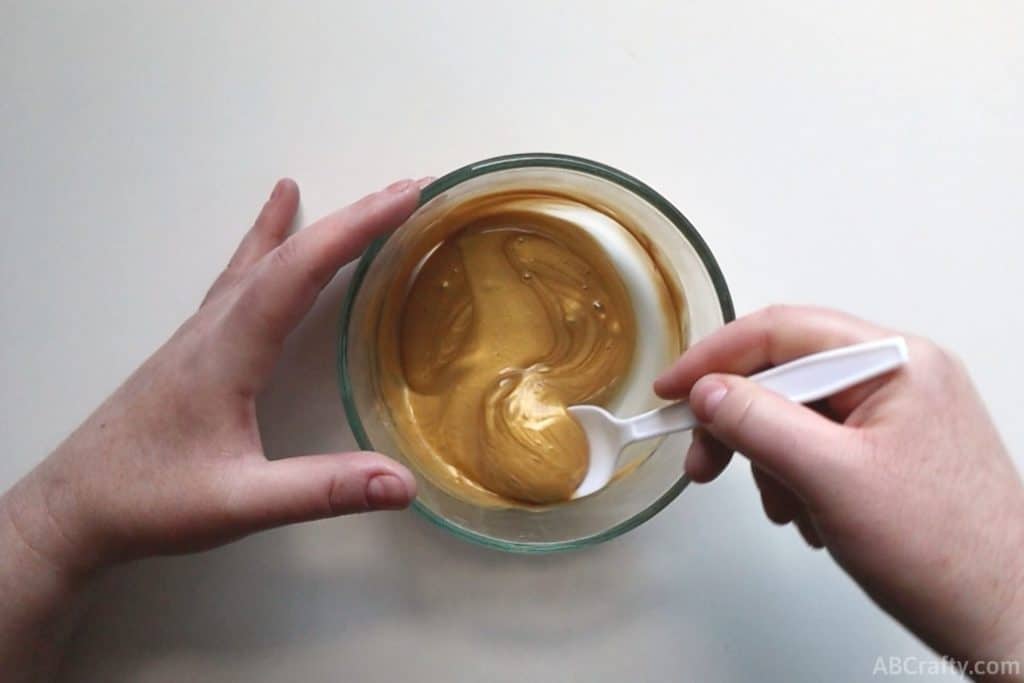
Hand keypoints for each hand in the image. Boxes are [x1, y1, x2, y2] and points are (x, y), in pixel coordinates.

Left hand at [2, 177, 424, 578]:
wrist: (74, 505)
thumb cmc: (149, 500)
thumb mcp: (239, 504)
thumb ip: (321, 490)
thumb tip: (403, 482)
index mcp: (229, 351)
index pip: (300, 270)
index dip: (357, 228)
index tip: (407, 196)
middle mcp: (215, 326)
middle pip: (289, 254)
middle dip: (354, 218)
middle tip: (409, 191)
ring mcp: (203, 331)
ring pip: (265, 259)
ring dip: (319, 226)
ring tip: (364, 200)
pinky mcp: (198, 344)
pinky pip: (244, 273)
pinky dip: (271, 238)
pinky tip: (275, 217)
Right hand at [655, 306, 1023, 670]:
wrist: (1002, 616)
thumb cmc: (944, 551)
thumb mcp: (832, 479)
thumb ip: (760, 424)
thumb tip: (706, 391)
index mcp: (895, 361)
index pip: (782, 332)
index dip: (715, 358)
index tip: (672, 391)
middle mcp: (898, 376)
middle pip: (786, 374)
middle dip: (739, 422)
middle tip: (704, 462)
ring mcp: (897, 413)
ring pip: (797, 413)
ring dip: (770, 459)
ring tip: (784, 507)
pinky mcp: (891, 450)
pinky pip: (819, 444)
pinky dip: (797, 476)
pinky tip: (809, 514)